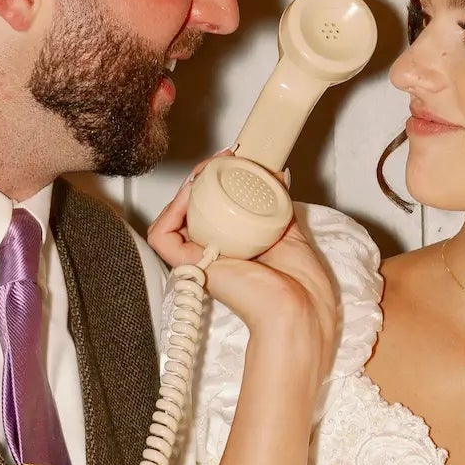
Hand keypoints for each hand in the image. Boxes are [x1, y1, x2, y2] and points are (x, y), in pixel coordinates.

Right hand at [148, 157, 339, 391]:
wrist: (298, 306)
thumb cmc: (300, 285)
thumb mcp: (288, 229)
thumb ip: (278, 202)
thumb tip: (277, 172)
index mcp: (237, 247)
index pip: (215, 208)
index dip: (218, 180)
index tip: (234, 158)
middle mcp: (215, 253)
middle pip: (194, 208)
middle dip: (204, 175)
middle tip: (223, 158)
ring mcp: (200, 259)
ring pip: (176, 217)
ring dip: (187, 187)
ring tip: (206, 171)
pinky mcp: (188, 267)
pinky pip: (163, 235)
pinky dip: (171, 210)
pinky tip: (191, 193)